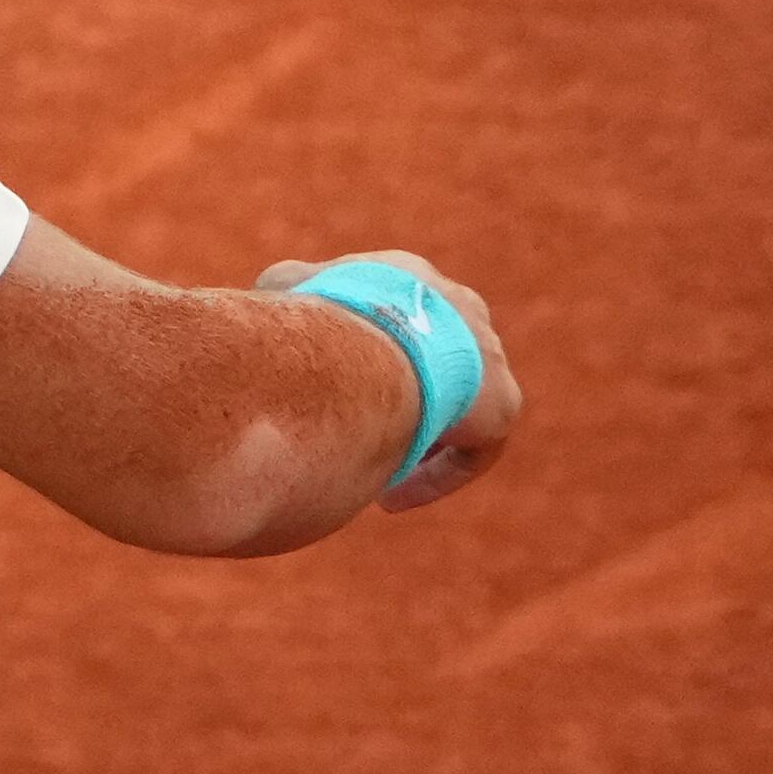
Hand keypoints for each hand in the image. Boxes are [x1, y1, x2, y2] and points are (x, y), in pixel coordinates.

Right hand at [258, 249, 518, 509]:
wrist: (361, 349)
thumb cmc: (311, 320)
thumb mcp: (283, 293)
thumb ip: (285, 295)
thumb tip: (272, 302)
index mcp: (406, 275)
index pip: (389, 313)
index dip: (357, 355)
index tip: (330, 390)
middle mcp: (456, 306)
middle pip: (430, 359)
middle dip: (394, 394)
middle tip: (357, 430)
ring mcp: (486, 354)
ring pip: (455, 404)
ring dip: (415, 435)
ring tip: (373, 470)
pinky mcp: (500, 403)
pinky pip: (473, 448)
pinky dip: (433, 475)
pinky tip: (391, 498)